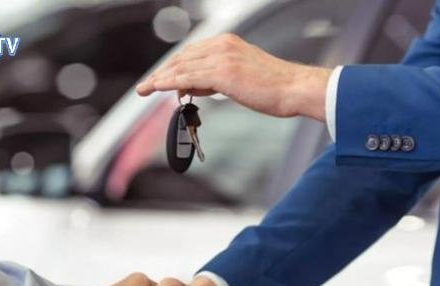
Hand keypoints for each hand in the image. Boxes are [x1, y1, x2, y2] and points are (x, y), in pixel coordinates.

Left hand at [135, 33, 330, 120]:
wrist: (294, 89)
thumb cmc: (274, 87)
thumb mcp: (240, 78)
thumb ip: (215, 79)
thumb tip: (193, 87)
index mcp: (228, 43)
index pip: (191, 54)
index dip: (173, 67)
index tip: (159, 79)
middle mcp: (222, 45)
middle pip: (182, 58)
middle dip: (162, 73)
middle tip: (145, 86)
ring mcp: (222, 57)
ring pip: (181, 67)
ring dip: (160, 79)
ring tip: (145, 89)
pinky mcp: (222, 72)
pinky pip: (188, 77)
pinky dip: (169, 82)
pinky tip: (158, 88)